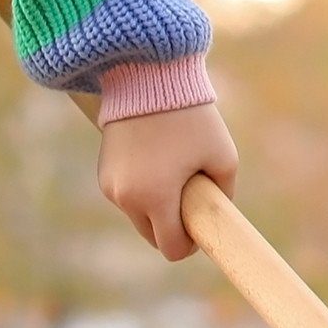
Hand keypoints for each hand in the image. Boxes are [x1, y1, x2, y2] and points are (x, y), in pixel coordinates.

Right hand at [98, 102, 237, 260]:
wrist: (148, 79)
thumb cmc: (192, 119)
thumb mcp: (224, 157)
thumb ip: (224, 194)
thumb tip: (214, 214)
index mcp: (155, 198)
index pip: (170, 247)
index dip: (189, 245)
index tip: (200, 229)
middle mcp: (125, 198)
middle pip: (152, 236)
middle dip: (172, 227)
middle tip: (192, 199)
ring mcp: (109, 186)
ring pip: (138, 216)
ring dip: (156, 208)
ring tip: (174, 173)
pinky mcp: (103, 172)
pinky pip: (127, 196)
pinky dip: (142, 191)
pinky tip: (156, 163)